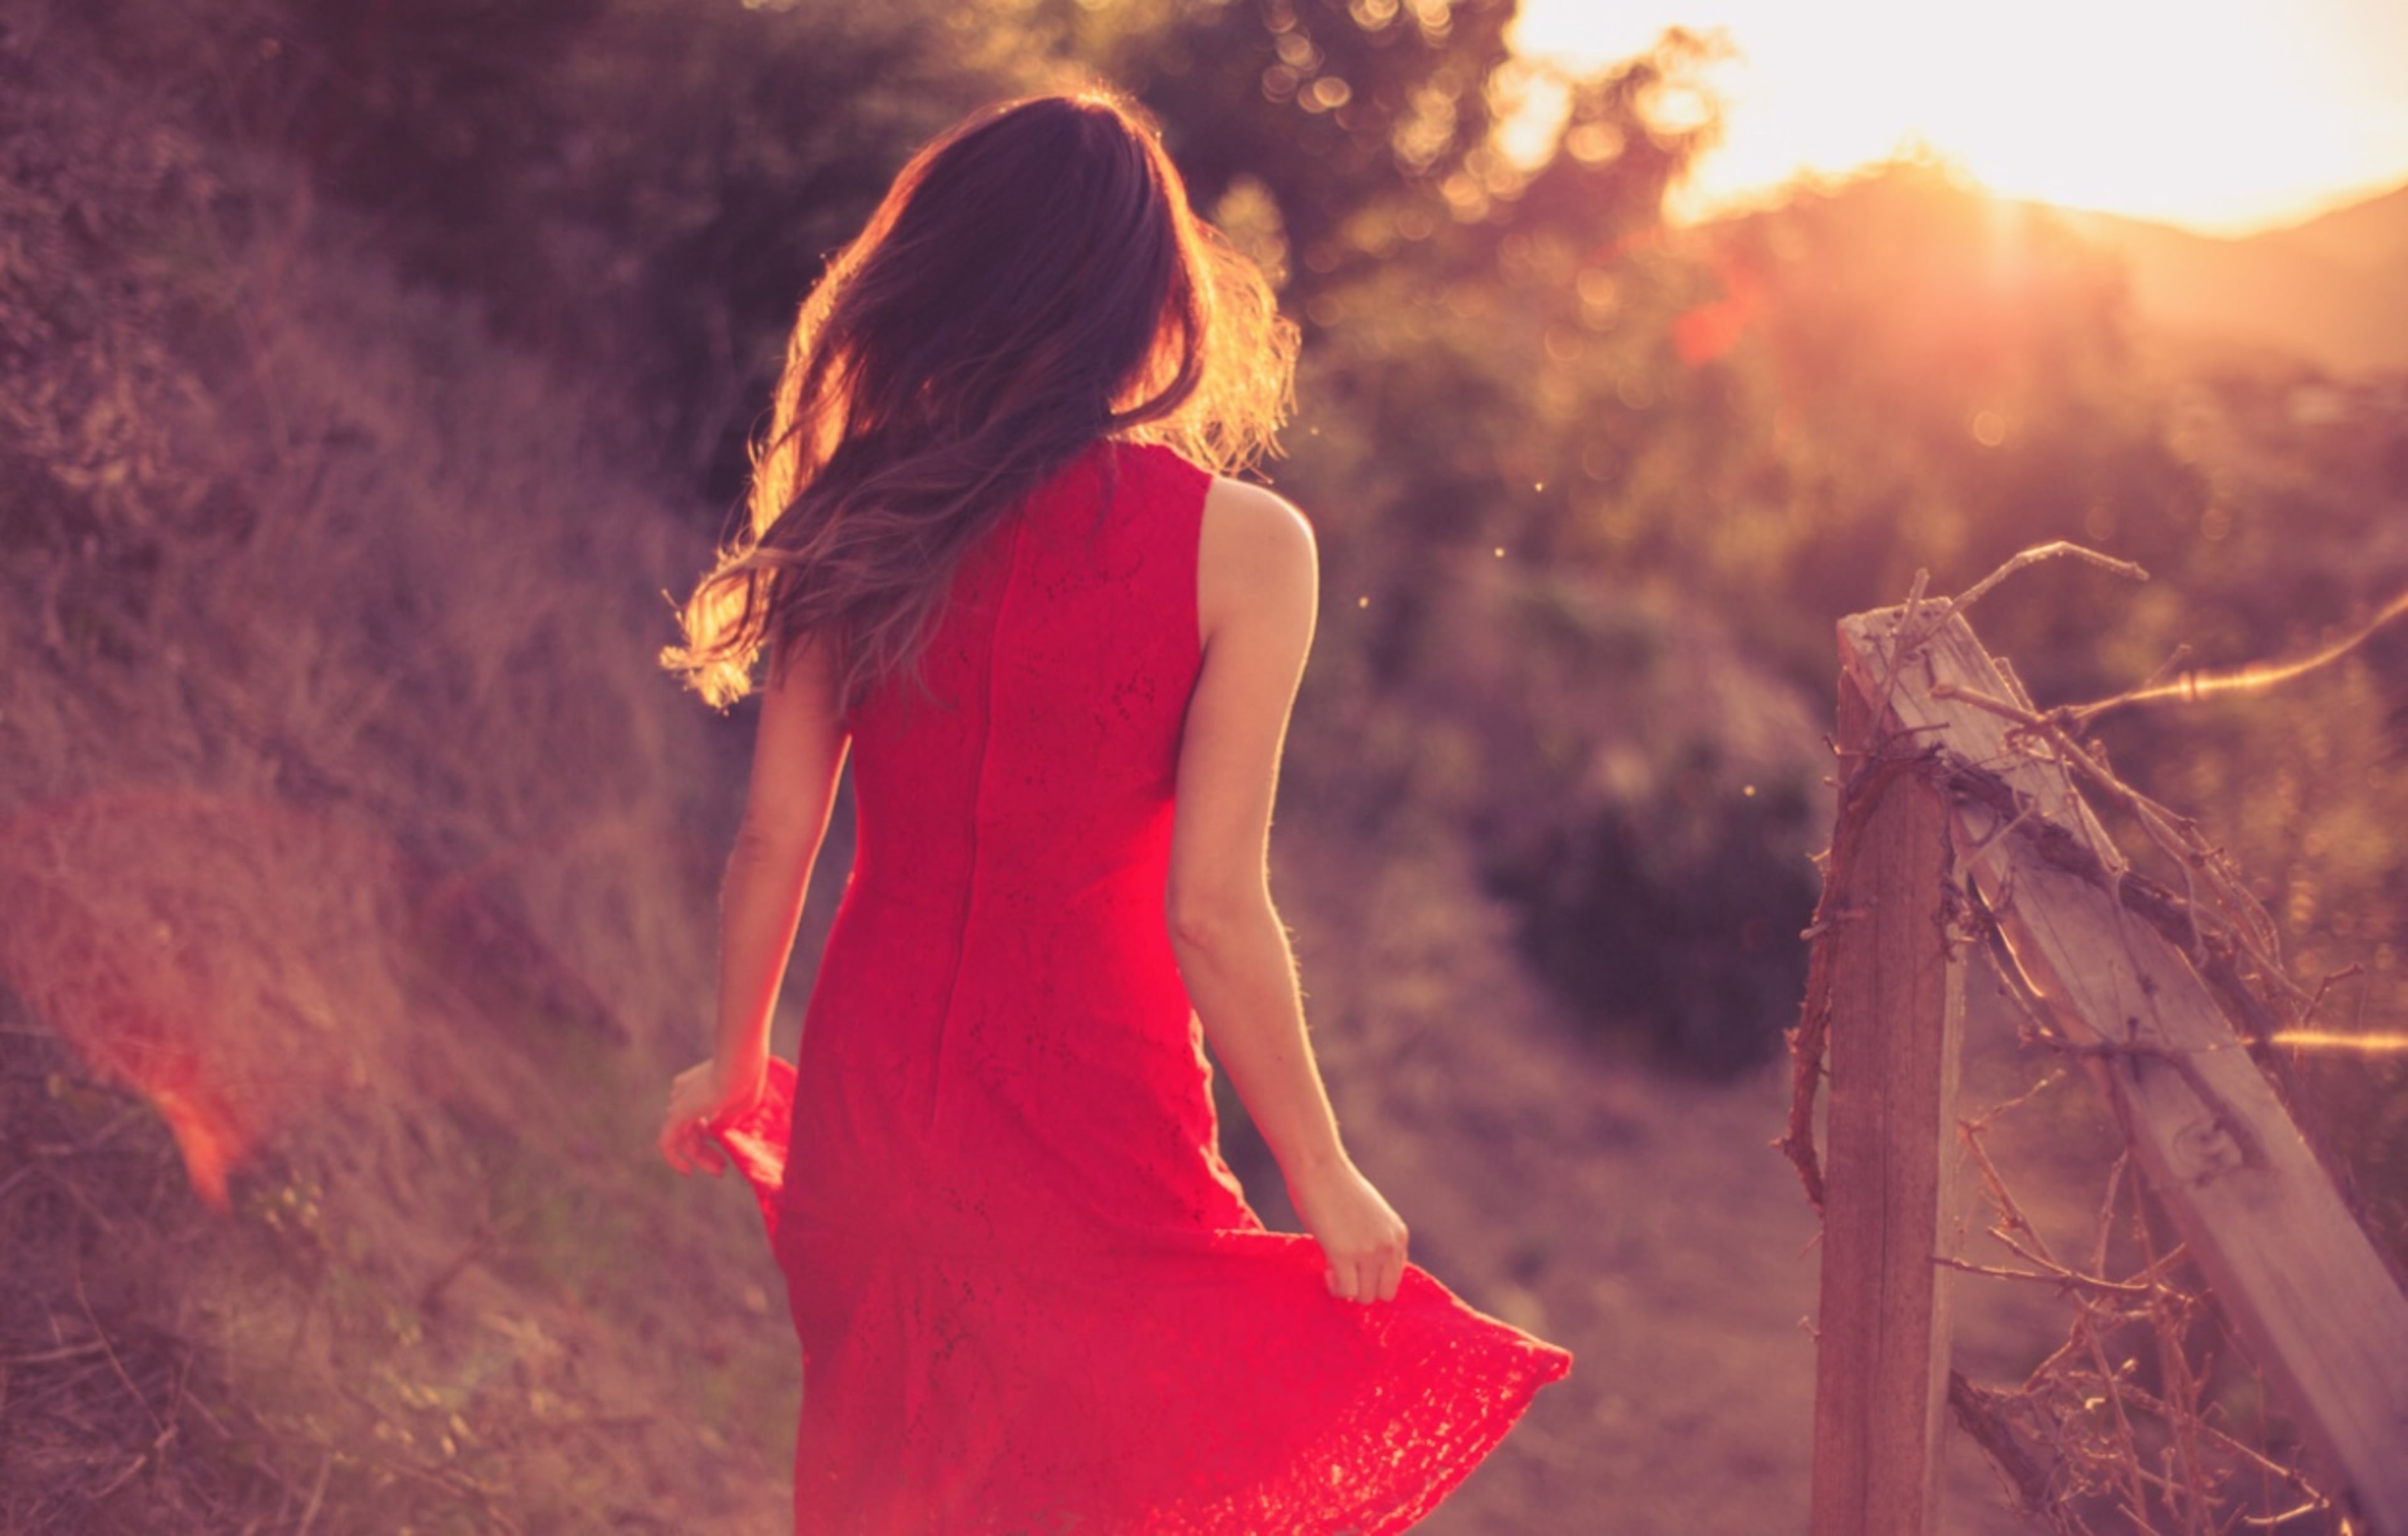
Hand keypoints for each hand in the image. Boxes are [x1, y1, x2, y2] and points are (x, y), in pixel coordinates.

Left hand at [657, 1056, 764, 1176]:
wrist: (739, 1069)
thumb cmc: (745, 1082)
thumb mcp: (738, 1104)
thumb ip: (725, 1119)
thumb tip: (716, 1132)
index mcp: (697, 1082)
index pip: (695, 1113)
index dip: (708, 1133)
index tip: (724, 1145)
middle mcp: (684, 1091)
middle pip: (690, 1127)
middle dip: (705, 1148)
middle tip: (722, 1166)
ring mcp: (679, 1103)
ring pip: (683, 1138)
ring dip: (700, 1158)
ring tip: (720, 1172)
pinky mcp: (676, 1115)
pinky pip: (667, 1143)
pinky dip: (675, 1160)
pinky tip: (687, 1172)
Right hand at [1287, 1156, 1408, 1303]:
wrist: (1319, 1168)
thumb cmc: (1337, 1187)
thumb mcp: (1371, 1216)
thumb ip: (1375, 1239)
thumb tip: (1365, 1270)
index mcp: (1398, 1235)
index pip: (1394, 1278)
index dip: (1373, 1279)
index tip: (1355, 1270)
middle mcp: (1388, 1245)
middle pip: (1384, 1293)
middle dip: (1363, 1290)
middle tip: (1344, 1274)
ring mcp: (1368, 1251)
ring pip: (1364, 1297)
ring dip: (1347, 1290)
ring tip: (1333, 1270)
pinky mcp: (1343, 1254)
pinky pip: (1345, 1291)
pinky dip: (1335, 1288)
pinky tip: (1326, 1270)